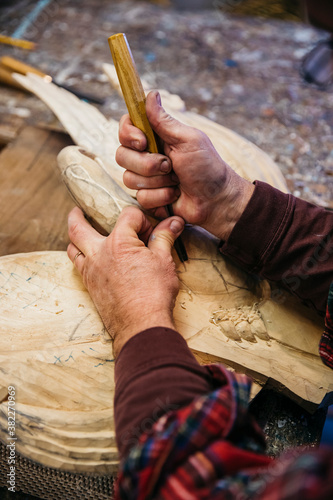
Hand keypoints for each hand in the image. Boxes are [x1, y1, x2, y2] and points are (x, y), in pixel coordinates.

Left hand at [67, 206, 184, 356]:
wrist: (141, 325)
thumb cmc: (154, 293)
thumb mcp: (164, 261)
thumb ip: (164, 237)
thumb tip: (174, 222)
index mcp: (119, 242)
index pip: (128, 216)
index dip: (142, 220)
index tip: (152, 232)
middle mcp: (99, 253)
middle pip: (78, 228)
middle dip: (77, 216)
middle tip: (77, 211)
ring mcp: (91, 270)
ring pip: (73, 248)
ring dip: (75, 238)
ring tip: (80, 233)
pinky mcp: (90, 286)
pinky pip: (78, 266)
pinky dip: (81, 257)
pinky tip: (90, 258)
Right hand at [116, 91, 254, 240]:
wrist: (216, 200)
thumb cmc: (207, 167)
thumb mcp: (188, 140)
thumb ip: (164, 120)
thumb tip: (151, 93)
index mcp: (155, 137)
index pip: (125, 128)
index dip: (128, 135)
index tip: (143, 142)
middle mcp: (146, 155)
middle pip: (121, 155)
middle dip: (147, 164)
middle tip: (170, 166)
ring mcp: (146, 178)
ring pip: (128, 178)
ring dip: (157, 182)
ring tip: (176, 182)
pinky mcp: (149, 197)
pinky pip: (141, 197)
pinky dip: (161, 197)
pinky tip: (174, 195)